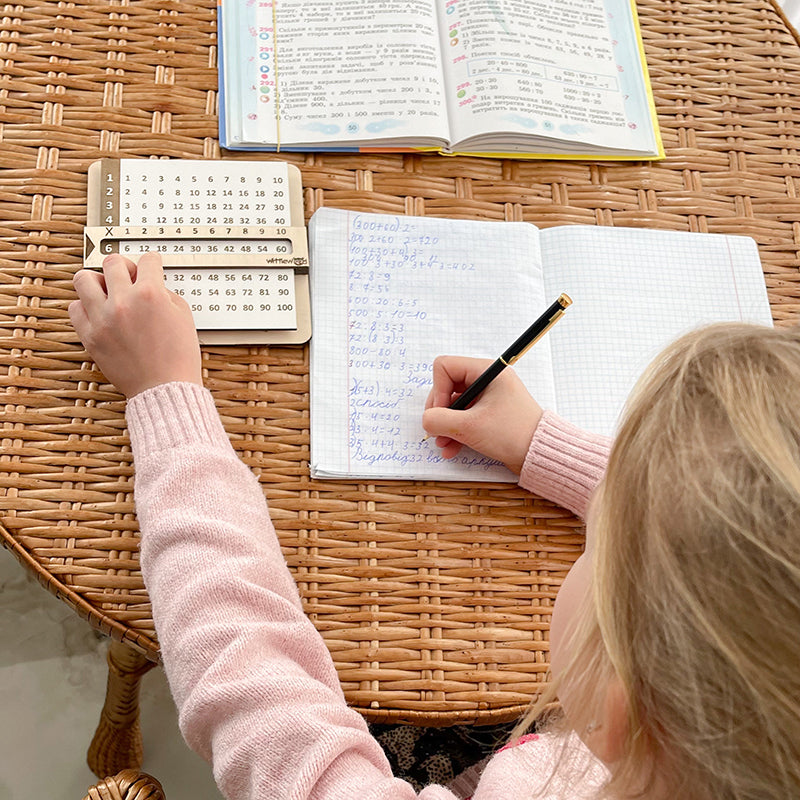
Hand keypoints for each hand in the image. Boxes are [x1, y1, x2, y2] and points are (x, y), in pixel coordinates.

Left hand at [69, 252, 202, 397]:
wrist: (164, 388)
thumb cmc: (178, 358)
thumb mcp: (183, 317)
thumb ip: (166, 294)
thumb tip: (152, 285)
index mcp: (151, 295)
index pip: (147, 261)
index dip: (152, 262)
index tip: (151, 265)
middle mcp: (124, 302)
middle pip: (113, 262)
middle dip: (124, 266)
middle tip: (129, 276)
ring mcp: (103, 319)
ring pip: (84, 279)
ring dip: (98, 280)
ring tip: (107, 290)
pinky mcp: (90, 336)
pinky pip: (74, 308)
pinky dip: (85, 306)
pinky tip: (98, 311)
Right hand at [422, 356, 542, 473]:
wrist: (539, 454)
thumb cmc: (513, 434)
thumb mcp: (469, 427)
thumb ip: (439, 420)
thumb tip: (426, 419)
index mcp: (487, 371)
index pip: (445, 367)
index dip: (437, 390)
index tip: (440, 412)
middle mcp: (487, 380)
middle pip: (447, 385)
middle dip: (439, 411)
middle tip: (436, 430)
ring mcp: (489, 397)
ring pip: (454, 404)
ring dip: (445, 424)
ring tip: (444, 444)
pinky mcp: (490, 413)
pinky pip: (465, 416)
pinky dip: (456, 431)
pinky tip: (452, 449)